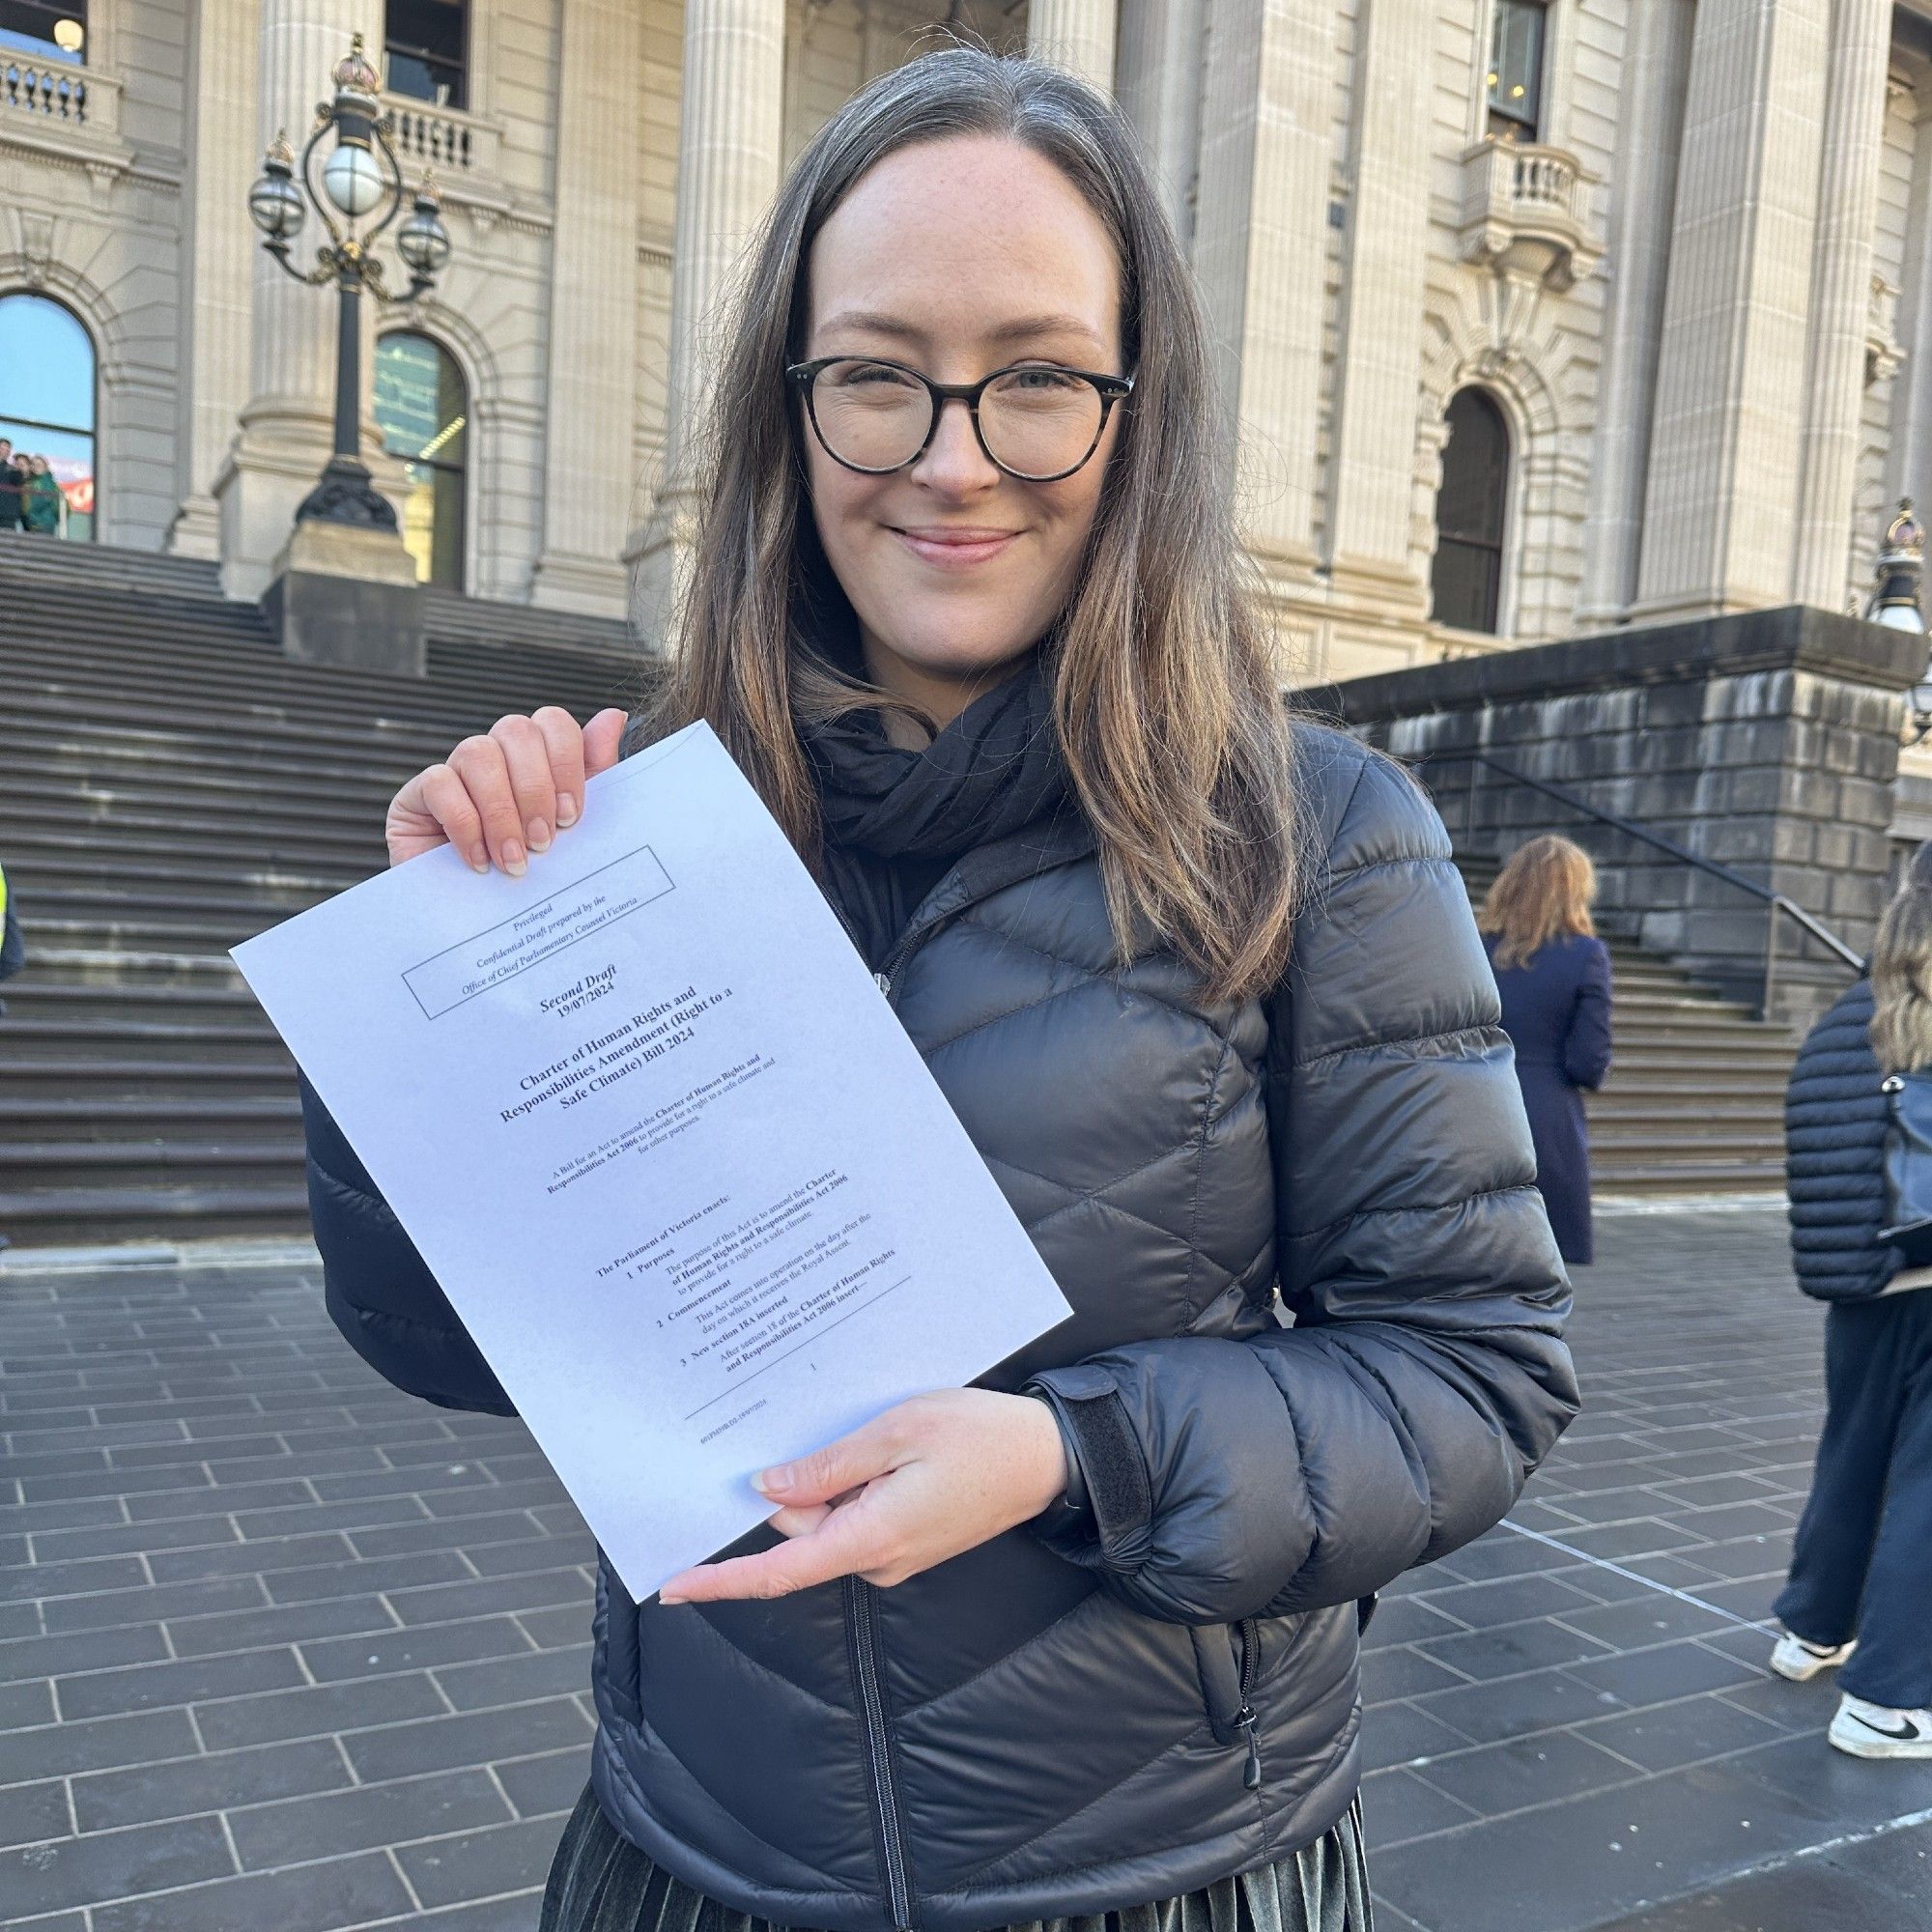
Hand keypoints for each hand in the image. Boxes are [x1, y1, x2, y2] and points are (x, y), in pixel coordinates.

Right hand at [385, 706, 628, 872]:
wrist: (474, 927)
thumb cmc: (528, 875)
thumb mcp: (573, 830)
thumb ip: (594, 774)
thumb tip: (614, 717)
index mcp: (535, 758)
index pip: (552, 724)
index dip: (566, 762)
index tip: (571, 816)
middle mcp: (495, 755)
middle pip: (516, 730)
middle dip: (536, 789)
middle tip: (544, 842)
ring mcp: (453, 771)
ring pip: (478, 753)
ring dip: (502, 811)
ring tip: (514, 860)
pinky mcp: (416, 795)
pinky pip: (439, 783)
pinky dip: (465, 824)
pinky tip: (479, 861)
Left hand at [658, 1389, 1069, 1602]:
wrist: (1049, 1458)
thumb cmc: (979, 1436)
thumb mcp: (897, 1432)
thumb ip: (827, 1467)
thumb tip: (766, 1491)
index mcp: (870, 1537)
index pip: (779, 1572)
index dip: (723, 1581)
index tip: (673, 1584)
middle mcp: (877, 1559)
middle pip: (802, 1533)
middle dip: (794, 1487)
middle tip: (820, 1425)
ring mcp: (894, 1554)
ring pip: (828, 1521)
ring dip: (829, 1479)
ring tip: (872, 1432)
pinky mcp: (907, 1540)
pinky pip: (855, 1517)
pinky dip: (851, 1485)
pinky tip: (879, 1448)